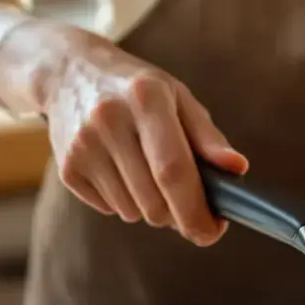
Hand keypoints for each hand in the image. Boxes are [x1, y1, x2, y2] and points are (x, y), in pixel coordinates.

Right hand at [32, 24, 247, 244]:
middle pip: (153, 200)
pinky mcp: (66, 167)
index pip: (173, 170)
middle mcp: (109, 121)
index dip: (195, 209)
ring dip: (152, 207)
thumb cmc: (139, 90)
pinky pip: (109, 209)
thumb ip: (207, 137)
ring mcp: (82, 146)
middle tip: (188, 200)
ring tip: (149, 171)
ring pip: (132, 211)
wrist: (70, 73)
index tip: (213, 231)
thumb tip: (237, 169)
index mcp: (146, 98)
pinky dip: (125, 202)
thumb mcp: (178, 98)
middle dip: (178, 214)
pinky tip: (122, 169)